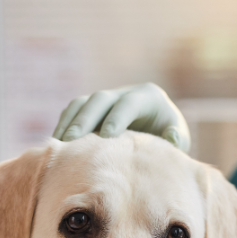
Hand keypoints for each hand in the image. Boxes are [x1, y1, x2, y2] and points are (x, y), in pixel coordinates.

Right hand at [52, 83, 190, 151]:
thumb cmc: (169, 139)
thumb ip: (176, 139)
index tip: (106, 136)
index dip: (116, 118)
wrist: (159, 132)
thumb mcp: (179, 139)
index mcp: (149, 97)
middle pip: (100, 99)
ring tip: (59, 144)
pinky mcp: (94, 108)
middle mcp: (125, 92)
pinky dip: (64, 124)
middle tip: (72, 140)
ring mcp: (107, 99)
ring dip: (69, 121)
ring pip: (83, 103)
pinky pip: (74, 111)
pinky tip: (57, 144)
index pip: (129, 103)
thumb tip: (171, 137)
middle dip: (85, 119)